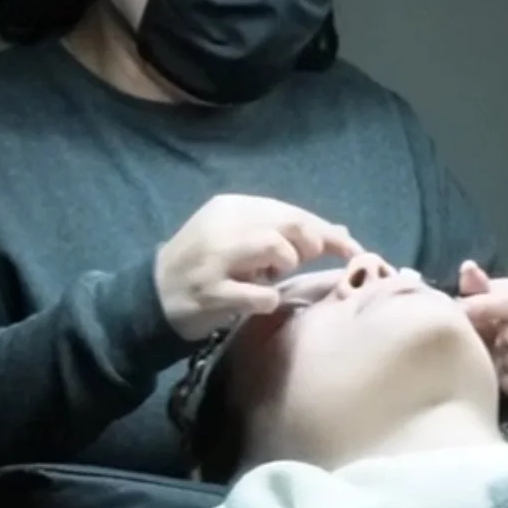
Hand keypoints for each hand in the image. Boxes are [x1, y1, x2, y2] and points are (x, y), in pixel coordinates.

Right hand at [155, 196, 362, 342]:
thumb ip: (284, 233)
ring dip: (286, 263)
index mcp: (232, 207)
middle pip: (287, 224)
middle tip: (308, 262)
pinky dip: (269, 299)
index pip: (291, 211)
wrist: (155, 293)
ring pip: (273, 246)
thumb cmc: (207, 265)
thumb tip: (340, 232)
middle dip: (310, 245)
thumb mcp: (241, 239)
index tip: (352, 249)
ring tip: (274, 276)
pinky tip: (261, 300)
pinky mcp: (210, 292)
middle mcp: (223, 225)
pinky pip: (258, 294)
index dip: (326, 231)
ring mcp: (215, 259)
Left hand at [457, 262, 507, 404]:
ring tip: (493, 351)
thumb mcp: (483, 294)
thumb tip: (468, 268)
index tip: (465, 310)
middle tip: (490, 335)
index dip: (496, 305)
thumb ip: (476, 285)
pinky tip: (495, 370)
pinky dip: (506, 382)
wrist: (488, 343)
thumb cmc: (490, 312)